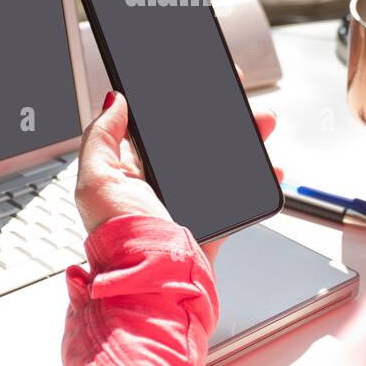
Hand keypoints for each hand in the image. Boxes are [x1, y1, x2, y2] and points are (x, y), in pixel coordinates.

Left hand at [73, 89, 281, 265]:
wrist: (152, 287)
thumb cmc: (118, 241)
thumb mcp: (96, 181)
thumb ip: (100, 137)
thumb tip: (114, 100)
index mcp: (128, 169)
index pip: (153, 125)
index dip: (173, 100)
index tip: (194, 78)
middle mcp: (158, 183)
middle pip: (193, 137)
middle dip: (217, 113)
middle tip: (235, 93)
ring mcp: (187, 202)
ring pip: (221, 159)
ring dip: (245, 138)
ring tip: (261, 122)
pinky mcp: (212, 221)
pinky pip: (239, 193)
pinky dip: (258, 178)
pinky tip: (269, 167)